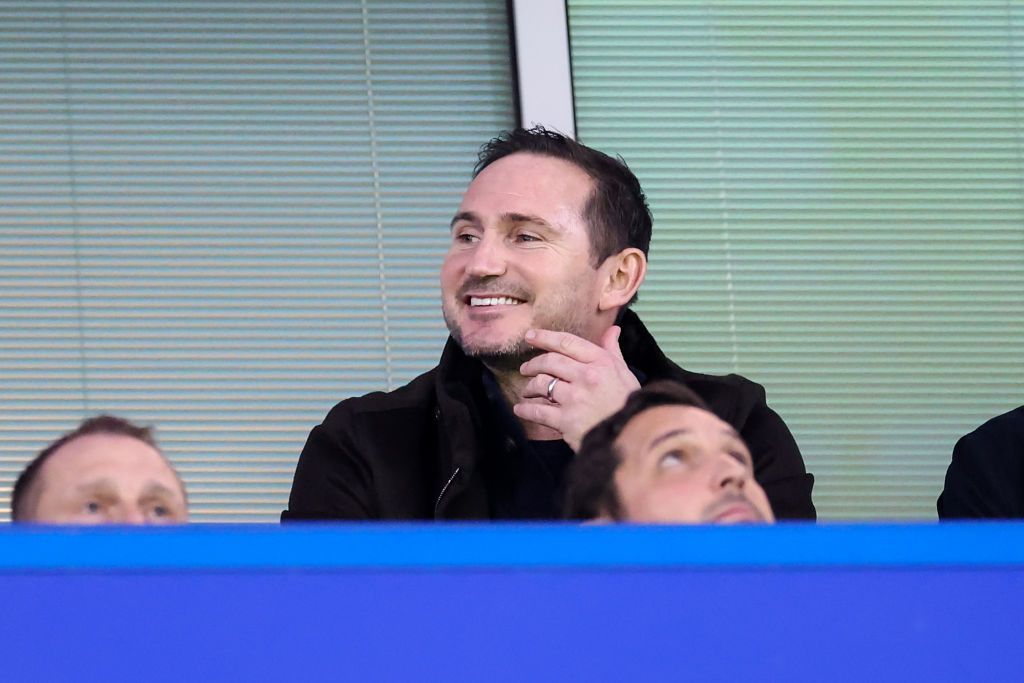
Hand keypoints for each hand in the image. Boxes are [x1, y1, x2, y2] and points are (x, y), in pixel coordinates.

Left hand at [513, 325, 640, 451]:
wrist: (631, 436)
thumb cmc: (628, 404)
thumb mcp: (625, 373)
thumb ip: (613, 351)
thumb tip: (612, 329)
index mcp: (601, 362)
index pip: (566, 342)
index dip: (544, 337)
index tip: (530, 336)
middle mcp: (587, 376)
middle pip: (550, 361)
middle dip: (533, 364)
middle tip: (525, 368)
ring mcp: (575, 398)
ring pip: (542, 384)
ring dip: (529, 387)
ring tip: (527, 392)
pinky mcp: (566, 420)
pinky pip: (538, 411)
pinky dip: (526, 410)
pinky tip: (520, 409)